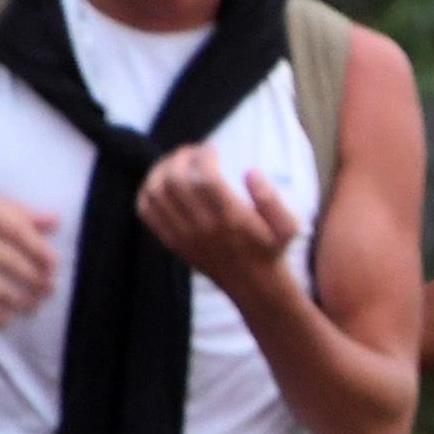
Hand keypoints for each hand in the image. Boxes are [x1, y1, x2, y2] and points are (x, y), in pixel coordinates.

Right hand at [0, 191, 58, 322]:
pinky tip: (8, 317)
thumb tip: (56, 221)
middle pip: (6, 260)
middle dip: (34, 279)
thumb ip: (20, 213)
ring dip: (20, 300)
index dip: (40, 251)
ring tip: (35, 304)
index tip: (54, 266)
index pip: (16, 230)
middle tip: (49, 289)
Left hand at [134, 146, 300, 302]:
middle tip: (191, 151)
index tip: (212, 149)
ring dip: (161, 170)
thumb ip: (271, 198)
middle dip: (180, 158)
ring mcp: (183, 235)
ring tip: (175, 163)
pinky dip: (147, 191)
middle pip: (175, 181)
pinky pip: (146, 211)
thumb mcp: (287, 226)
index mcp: (232, 220)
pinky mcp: (171, 241)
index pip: (206, 178)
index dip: (204, 156)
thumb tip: (251, 172)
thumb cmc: (270, 249)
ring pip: (156, 193)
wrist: (252, 284)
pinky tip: (161, 183)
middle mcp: (203, 227)